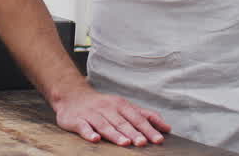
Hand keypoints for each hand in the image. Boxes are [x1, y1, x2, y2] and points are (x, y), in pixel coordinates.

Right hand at [52, 84, 170, 146]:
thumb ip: (145, 115)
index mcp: (120, 105)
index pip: (137, 118)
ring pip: (105, 125)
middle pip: (122, 122)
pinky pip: (83, 127)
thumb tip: (166, 127)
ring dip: (115, 134)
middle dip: (133, 133)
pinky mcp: (77, 120)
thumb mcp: (124, 106)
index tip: (158, 139)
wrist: (72, 96)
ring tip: (125, 143)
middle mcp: (107, 108)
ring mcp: (92, 114)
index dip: (148, 128)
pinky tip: (95, 139)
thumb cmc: (102, 105)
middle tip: (143, 143)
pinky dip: (89, 133)